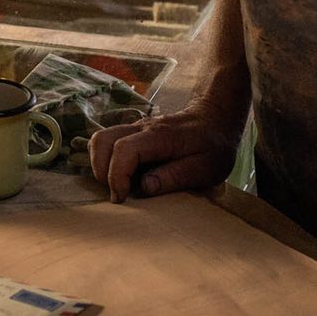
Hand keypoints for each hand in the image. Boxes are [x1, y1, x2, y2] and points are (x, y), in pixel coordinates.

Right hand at [88, 97, 241, 201]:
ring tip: (117, 185)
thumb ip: (175, 176)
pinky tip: (121, 175)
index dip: (116, 176)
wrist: (216, 118)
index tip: (122, 198)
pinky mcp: (133, 132)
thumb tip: (145, 187)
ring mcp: (135, 127)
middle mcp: (141, 127)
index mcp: (160, 136)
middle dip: (102, 171)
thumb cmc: (214, 145)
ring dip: (100, 164)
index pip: (123, 150)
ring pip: (100, 138)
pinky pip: (108, 140)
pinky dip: (105, 158)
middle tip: (118, 194)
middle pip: (102, 140)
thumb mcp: (206, 168)